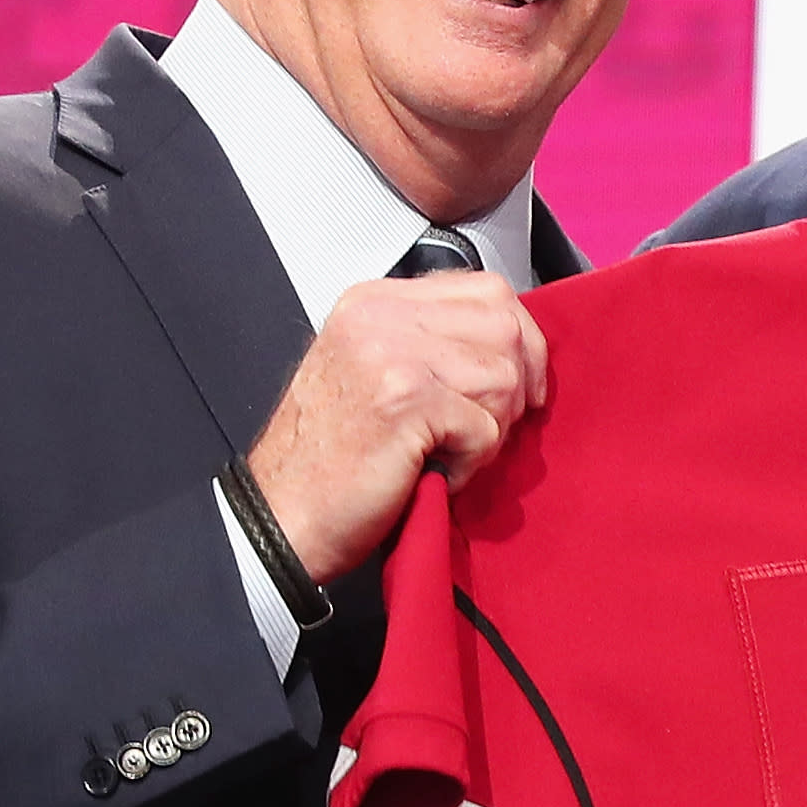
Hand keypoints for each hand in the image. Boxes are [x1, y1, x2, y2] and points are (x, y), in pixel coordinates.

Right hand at [244, 270, 551, 580]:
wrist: (283, 516)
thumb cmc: (328, 459)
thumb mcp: (373, 372)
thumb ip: (431, 343)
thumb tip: (512, 346)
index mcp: (375, 301)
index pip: (486, 289)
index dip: (522, 339)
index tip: (523, 384)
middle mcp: (381, 316)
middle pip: (504, 325)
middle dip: (516, 385)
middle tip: (486, 429)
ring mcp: (392, 354)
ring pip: (503, 377)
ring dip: (492, 429)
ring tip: (449, 454)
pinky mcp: (406, 401)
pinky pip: (485, 427)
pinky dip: (472, 463)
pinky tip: (435, 473)